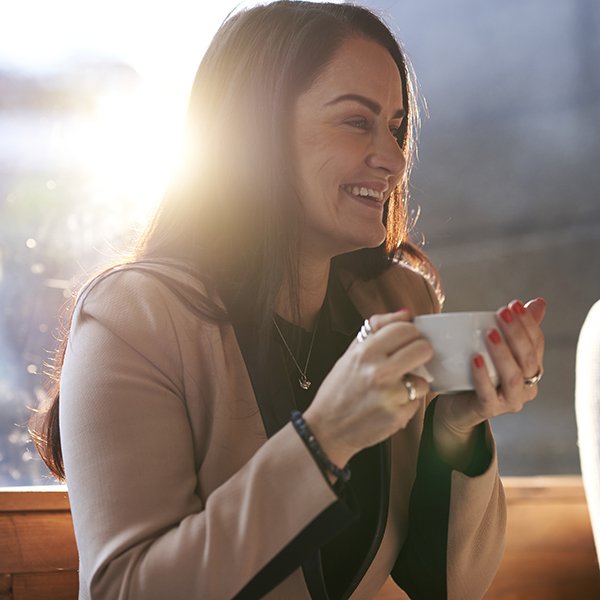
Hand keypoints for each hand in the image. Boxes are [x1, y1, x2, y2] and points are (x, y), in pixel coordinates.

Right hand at [304, 309, 432, 466]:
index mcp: (365, 351)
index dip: (411, 333)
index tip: (406, 341)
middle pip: (423, 349)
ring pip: (423, 380)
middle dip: (420, 354)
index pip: (406, 329)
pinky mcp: (397, 417)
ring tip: (396, 388)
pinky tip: (391, 404)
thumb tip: (407, 313)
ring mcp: (389, 395)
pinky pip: (416, 403)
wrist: (327, 428)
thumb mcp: (351, 352)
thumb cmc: (339, 388)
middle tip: (411, 361)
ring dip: (414, 383)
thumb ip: (377, 328)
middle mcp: (377, 371)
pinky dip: (407, 403)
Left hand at [433, 298, 545, 466]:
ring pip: (512, 377)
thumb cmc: (478, 373)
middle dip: (516, 334)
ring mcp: (509, 401)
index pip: (536, 343)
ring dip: (502, 353)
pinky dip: (482, 376)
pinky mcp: (488, 410)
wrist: (456, 406)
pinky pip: (488, 394)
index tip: (513, 304)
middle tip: (502, 313)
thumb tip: (538, 302)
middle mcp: (526, 387)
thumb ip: (514, 328)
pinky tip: (475, 358)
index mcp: (531, 369)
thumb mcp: (495, 348)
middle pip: (527, 359)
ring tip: (489, 332)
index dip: (528, 323)